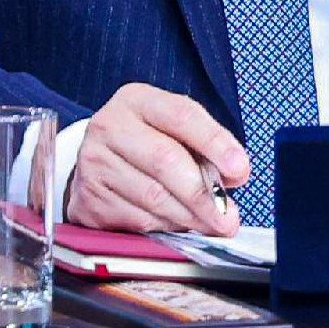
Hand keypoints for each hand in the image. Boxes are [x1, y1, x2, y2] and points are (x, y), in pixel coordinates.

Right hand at [65, 84, 246, 234]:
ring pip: (153, 196)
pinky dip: (165, 227)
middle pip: (165, 160)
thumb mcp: (175, 132)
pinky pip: (137, 219)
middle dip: (204, 195)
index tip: (239, 170)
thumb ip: (207, 148)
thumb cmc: (148, 145)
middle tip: (228, 217)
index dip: (215, 143)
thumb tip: (234, 175)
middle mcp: (109, 126)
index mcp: (137, 101)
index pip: (182, 116)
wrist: (98, 162)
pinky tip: (175, 223)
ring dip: (189, 217)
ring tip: (209, 224)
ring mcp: (94, 162)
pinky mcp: (89, 197)